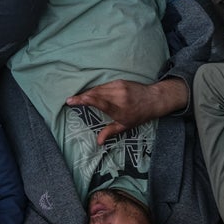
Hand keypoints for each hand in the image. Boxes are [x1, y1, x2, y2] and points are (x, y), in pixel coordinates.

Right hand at [66, 78, 188, 144]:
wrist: (153, 99)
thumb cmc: (139, 115)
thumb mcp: (125, 125)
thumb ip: (110, 132)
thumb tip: (98, 142)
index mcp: (119, 109)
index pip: (99, 102)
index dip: (85, 100)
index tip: (73, 100)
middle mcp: (119, 96)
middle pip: (95, 94)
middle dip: (81, 97)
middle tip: (70, 100)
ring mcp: (119, 87)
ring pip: (98, 88)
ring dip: (87, 93)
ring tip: (78, 97)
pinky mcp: (119, 81)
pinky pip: (103, 85)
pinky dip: (95, 89)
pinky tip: (90, 93)